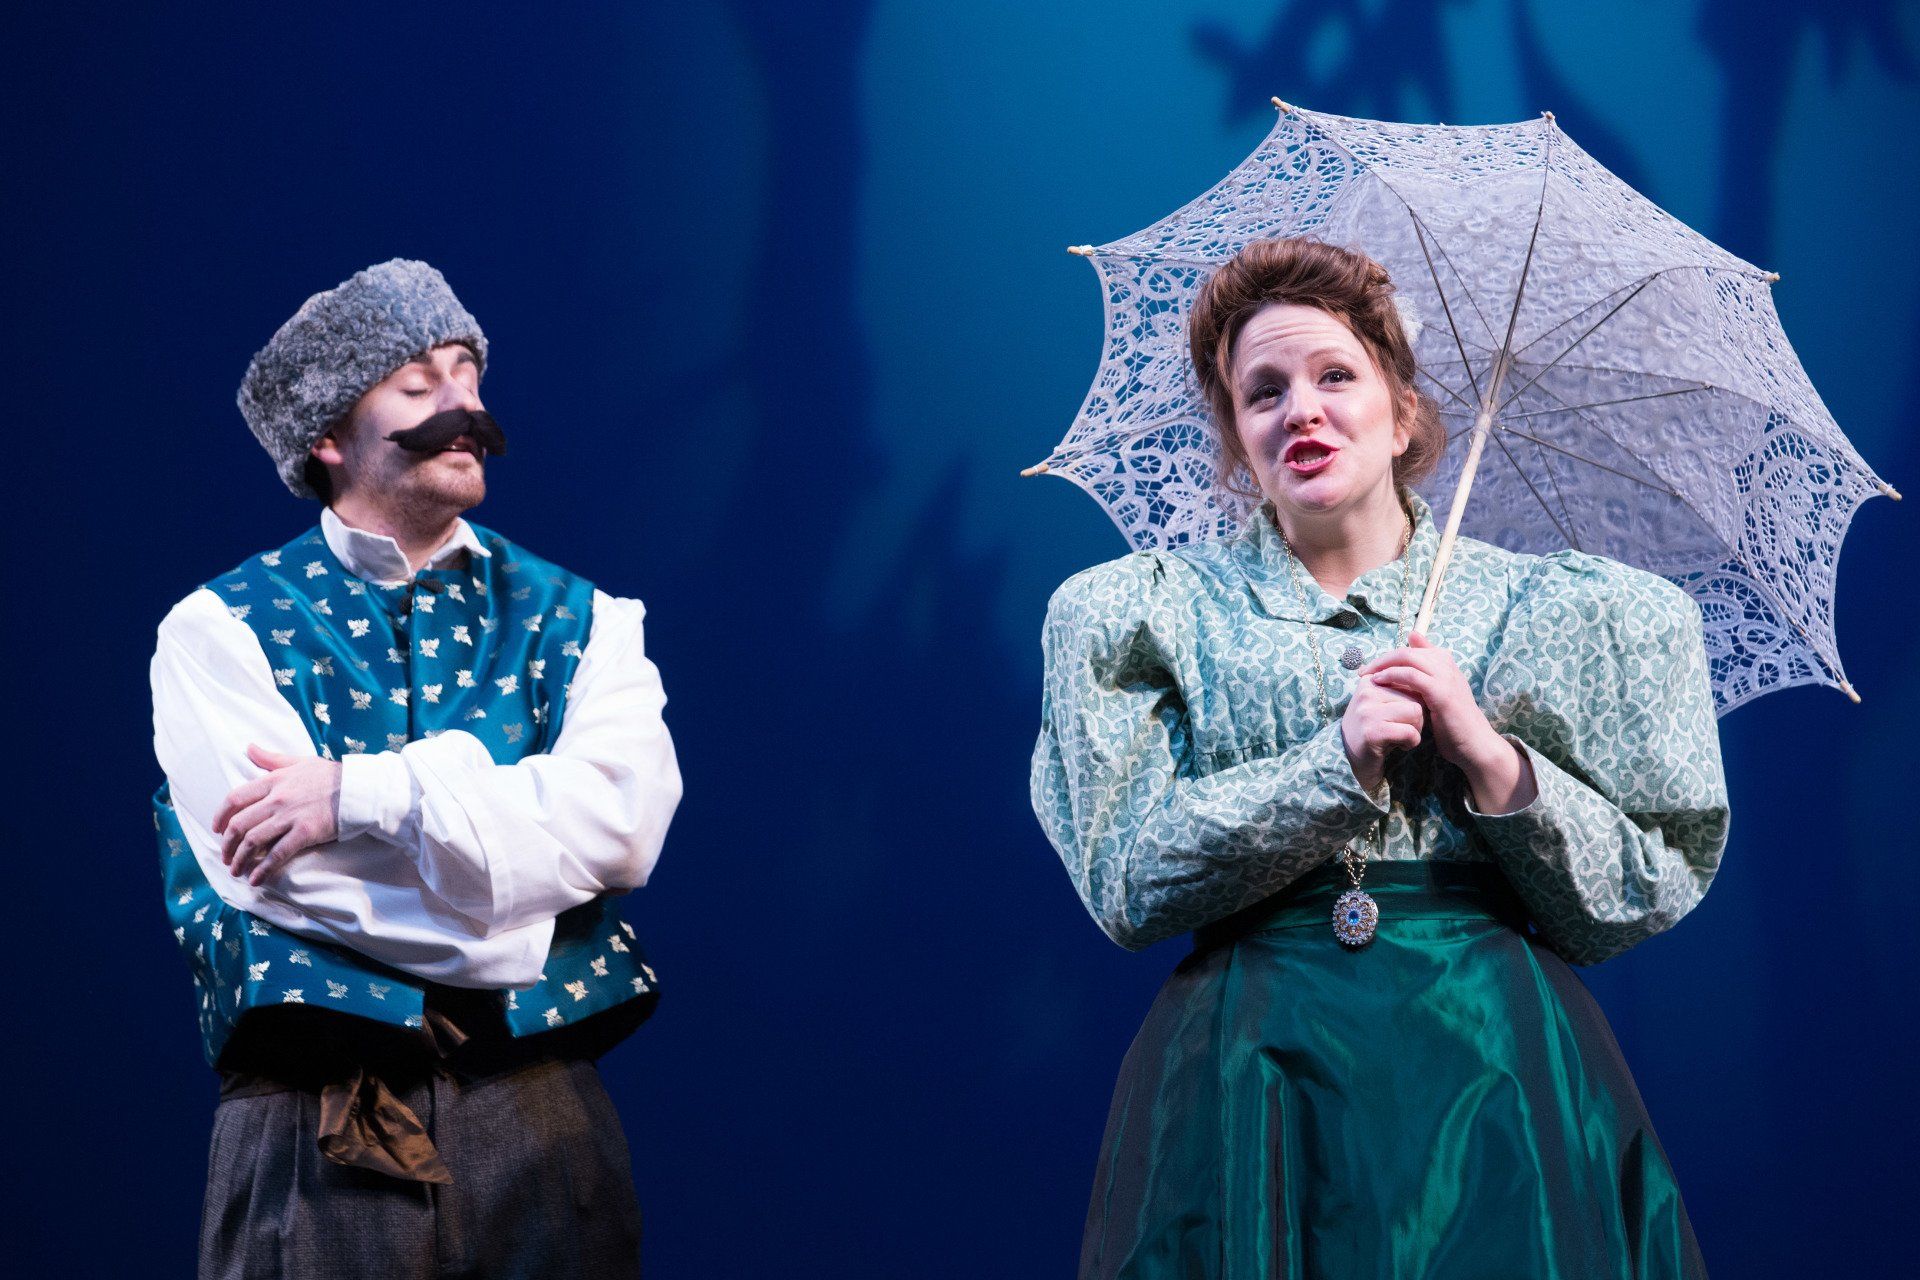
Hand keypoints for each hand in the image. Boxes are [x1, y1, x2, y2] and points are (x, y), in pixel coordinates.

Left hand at [213, 744, 341, 885]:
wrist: (358, 789)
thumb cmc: (330, 775)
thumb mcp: (299, 761)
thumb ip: (271, 758)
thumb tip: (249, 748)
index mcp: (273, 781)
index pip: (235, 799)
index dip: (220, 816)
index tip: (217, 829)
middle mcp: (277, 799)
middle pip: (240, 824)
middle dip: (227, 844)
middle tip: (225, 856)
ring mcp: (290, 817)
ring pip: (253, 841)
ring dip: (240, 859)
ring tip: (236, 870)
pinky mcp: (305, 833)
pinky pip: (277, 854)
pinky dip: (263, 869)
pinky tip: (256, 879)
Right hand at [1340, 670, 1425, 794]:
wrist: (1351, 758)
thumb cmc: (1376, 729)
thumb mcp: (1383, 703)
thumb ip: (1400, 687)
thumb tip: (1425, 674)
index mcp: (1371, 679)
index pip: (1410, 679)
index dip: (1414, 700)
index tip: (1401, 714)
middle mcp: (1366, 691)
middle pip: (1416, 696)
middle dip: (1418, 716)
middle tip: (1403, 729)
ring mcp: (1367, 711)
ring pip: (1416, 712)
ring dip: (1416, 729)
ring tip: (1401, 736)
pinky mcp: (1372, 731)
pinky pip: (1410, 732)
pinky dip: (1411, 742)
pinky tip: (1400, 746)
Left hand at [1359, 632, 1529, 808]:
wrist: (1474, 744)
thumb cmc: (1452, 722)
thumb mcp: (1436, 695)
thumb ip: (1422, 677)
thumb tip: (1406, 662)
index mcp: (1445, 662)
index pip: (1412, 648)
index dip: (1389, 656)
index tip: (1371, 668)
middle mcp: (1447, 664)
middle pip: (1407, 650)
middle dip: (1381, 659)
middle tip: (1363, 671)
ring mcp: (1446, 677)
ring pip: (1408, 658)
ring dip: (1383, 665)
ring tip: (1366, 676)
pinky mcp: (1442, 692)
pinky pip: (1412, 676)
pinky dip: (1393, 676)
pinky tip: (1379, 682)